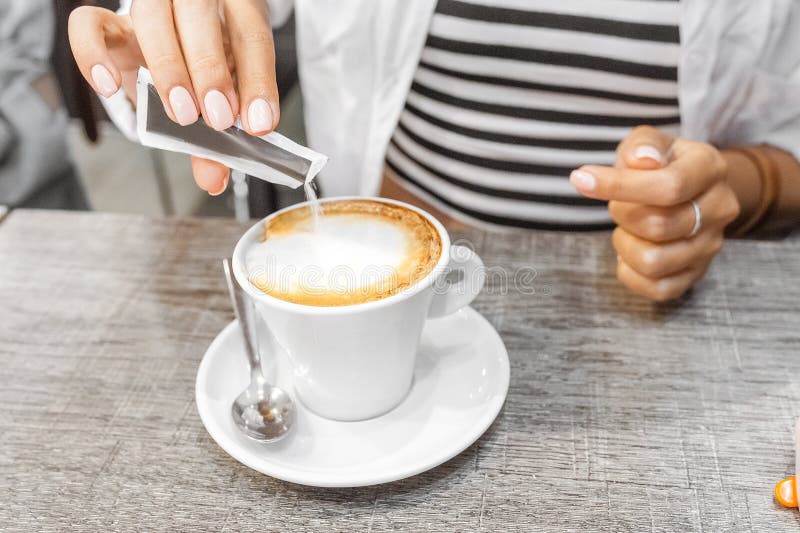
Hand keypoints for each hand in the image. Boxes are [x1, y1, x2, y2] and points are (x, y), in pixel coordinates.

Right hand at [68, 0, 278, 194]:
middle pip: (200, 16)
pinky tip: (110, 86)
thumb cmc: (208, 71)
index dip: (257, 80)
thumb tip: (213, 179)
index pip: (250, 34)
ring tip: (182, 114)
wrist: (179, 48)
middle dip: (211, 72)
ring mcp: (151, 9)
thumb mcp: (225, 101)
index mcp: (234, 11)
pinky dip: (93, 54)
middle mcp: (193, 3)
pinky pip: (88, 24)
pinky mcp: (111, 24)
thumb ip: (221, 140)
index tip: (259, 123)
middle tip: (219, 119)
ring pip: (152, 17)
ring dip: (168, 68)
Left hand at [569, 126, 739, 301]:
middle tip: (620, 204)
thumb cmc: (658, 164)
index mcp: (710, 168)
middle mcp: (720, 208)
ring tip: (628, 228)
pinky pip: (657, 289)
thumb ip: (642, 144)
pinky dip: (630, 272)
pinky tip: (630, 250)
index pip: (668, 186)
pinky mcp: (696, 274)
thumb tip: (642, 159)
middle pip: (657, 226)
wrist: (689, 189)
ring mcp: (711, 245)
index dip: (619, 186)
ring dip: (625, 244)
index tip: (580, 179)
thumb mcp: (648, 142)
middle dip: (622, 214)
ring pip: (654, 261)